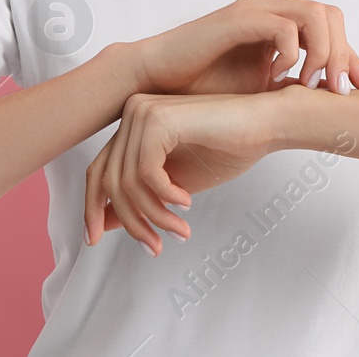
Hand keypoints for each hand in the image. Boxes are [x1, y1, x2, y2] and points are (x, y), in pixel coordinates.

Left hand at [83, 91, 287, 253]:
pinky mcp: (159, 119)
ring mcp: (143, 112)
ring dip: (154, 215)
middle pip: (108, 180)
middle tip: (154, 246)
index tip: (94, 239)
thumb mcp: (175, 184)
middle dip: (131, 220)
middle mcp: (132, 112)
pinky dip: (165, 196)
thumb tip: (105, 221)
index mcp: (134, 125)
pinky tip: (187, 201)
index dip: (93, 208)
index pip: (98, 171)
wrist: (265, 125)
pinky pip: (146, 172)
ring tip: (180, 229)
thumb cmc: (228, 150)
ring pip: (126, 181)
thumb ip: (141, 197)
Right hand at [127, 0, 358, 99]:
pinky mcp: (240, 17)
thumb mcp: (263, 87)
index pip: (332, 24)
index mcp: (280, 18)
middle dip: (344, 54)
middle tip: (339, 91)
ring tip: (313, 85)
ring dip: (325, 53)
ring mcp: (257, 7)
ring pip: (316, 14)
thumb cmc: (205, 84)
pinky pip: (285, 26)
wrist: (160, 80)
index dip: (352, 55)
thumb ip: (295, 82)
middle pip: (331, 14)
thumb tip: (332, 96)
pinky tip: (279, 76)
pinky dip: (293, 53)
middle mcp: (272, 5)